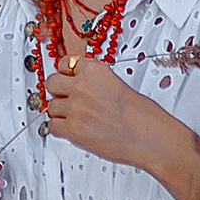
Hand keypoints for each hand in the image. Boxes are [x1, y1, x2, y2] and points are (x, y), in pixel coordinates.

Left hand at [39, 48, 189, 184]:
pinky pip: (52, 126)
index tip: (68, 79)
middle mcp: (82, 86)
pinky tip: (72, 129)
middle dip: (58, 91)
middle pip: (52, 83)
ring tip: (76, 118)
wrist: (149, 136)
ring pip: (51, 107)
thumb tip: (79, 86)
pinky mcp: (73, 130)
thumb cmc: (141, 115)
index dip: (66, 74)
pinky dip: (61, 129)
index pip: (64, 63)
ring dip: (61, 112)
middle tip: (67, 99)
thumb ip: (94, 82)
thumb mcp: (117, 84)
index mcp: (94, 70)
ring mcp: (75, 108)